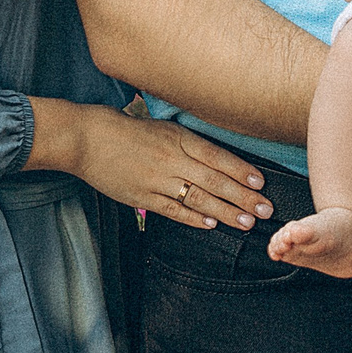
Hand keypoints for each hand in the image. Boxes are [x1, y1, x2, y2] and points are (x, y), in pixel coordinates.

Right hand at [73, 110, 272, 230]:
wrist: (86, 138)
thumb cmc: (125, 130)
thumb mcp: (161, 127)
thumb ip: (187, 142)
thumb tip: (217, 159)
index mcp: (178, 137)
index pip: (217, 156)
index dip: (241, 171)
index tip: (261, 183)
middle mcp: (171, 158)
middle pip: (214, 180)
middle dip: (243, 197)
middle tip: (265, 209)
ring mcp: (156, 179)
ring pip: (197, 198)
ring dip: (225, 212)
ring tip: (246, 222)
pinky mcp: (141, 196)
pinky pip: (172, 210)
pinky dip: (192, 219)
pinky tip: (209, 225)